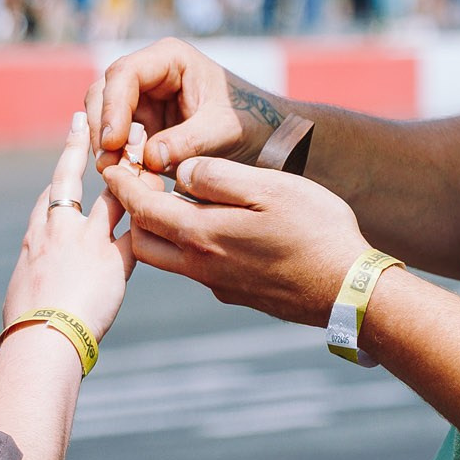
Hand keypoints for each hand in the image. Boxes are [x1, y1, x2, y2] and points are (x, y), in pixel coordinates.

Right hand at [2, 113, 135, 338]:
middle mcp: (57, 230)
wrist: (41, 338)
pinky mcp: (114, 258)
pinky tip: (165, 189)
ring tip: (140, 140)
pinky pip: (139, 226)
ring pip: (111, 192)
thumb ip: (34, 286)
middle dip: (78, 146)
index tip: (65, 155)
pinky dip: (152, 209)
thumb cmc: (25, 330)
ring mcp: (86, 240)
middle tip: (85, 117)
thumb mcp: (22, 299)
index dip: (58, 174)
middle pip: (70, 177)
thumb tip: (32, 299)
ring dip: (127, 167)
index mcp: (34, 241)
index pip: (47, 198)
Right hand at [88, 38, 289, 176]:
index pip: (125, 74)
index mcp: (171, 58)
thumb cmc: (249, 123)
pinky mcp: (142, 122)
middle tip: (107, 165)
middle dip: (102, 128)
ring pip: (104, 115)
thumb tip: (148, 159)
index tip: (113, 142)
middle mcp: (150, 72)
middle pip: (104, 92)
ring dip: (106, 146)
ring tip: (117, 175)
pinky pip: (117, 138)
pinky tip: (128, 178)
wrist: (263, 137)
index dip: (113, 107)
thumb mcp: (223, 131)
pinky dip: (118, 157)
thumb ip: (188, 142)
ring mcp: (143, 97)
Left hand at [99, 152, 367, 325]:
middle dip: (133, 211)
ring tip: (169, 201)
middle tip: (135, 182)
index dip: (122, 184)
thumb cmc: (315, 231)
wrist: (348, 291)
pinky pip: (197, 269)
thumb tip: (181, 172)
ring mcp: (218, 285)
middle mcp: (201, 266)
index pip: (143, 209)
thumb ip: (218, 177)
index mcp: (202, 235)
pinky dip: (188, 246)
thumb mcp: (268, 188)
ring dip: (159, 231)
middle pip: (144, 240)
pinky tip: (211, 228)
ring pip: (169, 258)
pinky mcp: (236, 294)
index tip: (110, 164)